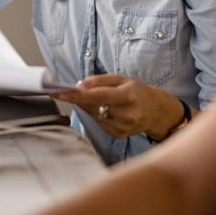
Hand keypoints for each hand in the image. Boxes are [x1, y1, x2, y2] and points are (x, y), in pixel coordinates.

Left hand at [52, 74, 183, 139]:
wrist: (156, 111)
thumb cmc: (137, 91)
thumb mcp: (122, 79)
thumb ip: (100, 80)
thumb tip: (79, 86)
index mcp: (128, 96)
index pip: (97, 96)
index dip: (76, 95)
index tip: (59, 92)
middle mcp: (126, 114)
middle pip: (93, 106)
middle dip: (76, 99)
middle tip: (61, 91)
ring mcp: (122, 128)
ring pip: (93, 115)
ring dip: (87, 106)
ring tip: (94, 98)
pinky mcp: (118, 135)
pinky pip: (99, 122)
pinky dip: (96, 114)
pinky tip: (104, 109)